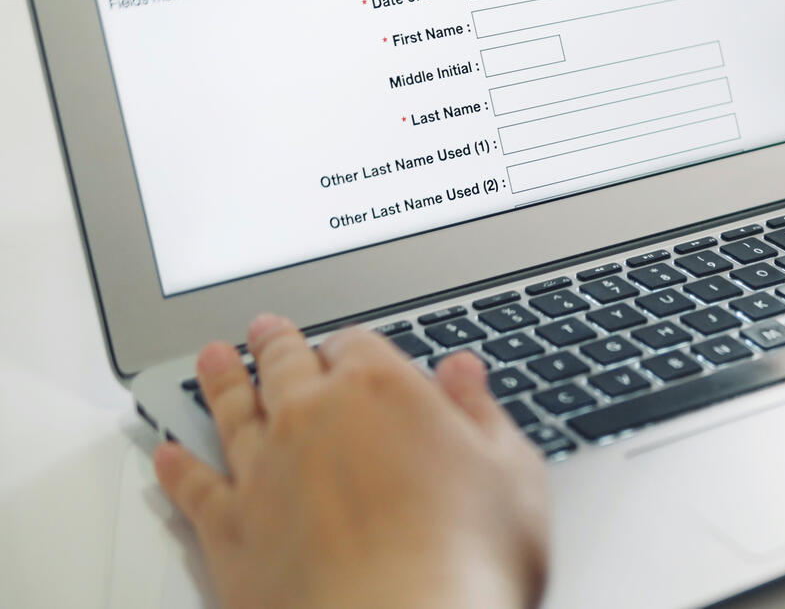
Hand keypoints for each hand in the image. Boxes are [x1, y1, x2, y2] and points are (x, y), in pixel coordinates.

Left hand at [153, 315, 548, 608]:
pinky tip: (166, 454)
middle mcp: (313, 418)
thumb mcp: (511, 473)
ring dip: (221, 383)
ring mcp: (264, 473)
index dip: (355, 347)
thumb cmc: (467, 561)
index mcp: (383, 391)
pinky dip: (177, 468)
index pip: (357, 345)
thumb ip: (481, 413)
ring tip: (211, 360)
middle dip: (277, 345)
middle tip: (266, 330)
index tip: (352, 349)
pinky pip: (193, 488)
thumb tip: (463, 372)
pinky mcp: (230, 533)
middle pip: (287, 366)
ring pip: (233, 412)